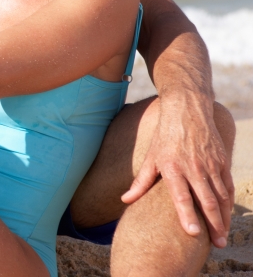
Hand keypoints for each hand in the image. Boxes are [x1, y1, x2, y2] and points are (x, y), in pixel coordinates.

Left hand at [121, 95, 233, 247]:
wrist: (187, 111)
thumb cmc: (165, 136)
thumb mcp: (150, 157)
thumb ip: (141, 182)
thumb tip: (125, 201)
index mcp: (172, 167)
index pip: (181, 196)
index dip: (187, 215)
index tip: (194, 233)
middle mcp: (193, 167)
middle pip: (206, 200)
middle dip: (213, 224)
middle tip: (218, 244)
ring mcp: (210, 164)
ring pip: (221, 196)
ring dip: (223, 217)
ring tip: (222, 236)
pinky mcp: (222, 161)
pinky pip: (227, 186)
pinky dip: (228, 203)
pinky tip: (226, 215)